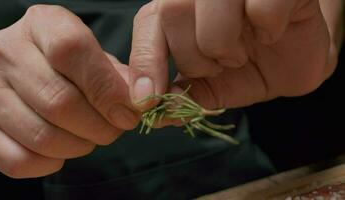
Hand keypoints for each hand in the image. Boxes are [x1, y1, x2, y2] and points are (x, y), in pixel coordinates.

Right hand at [0, 5, 138, 177]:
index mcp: (42, 25)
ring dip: (79, 146)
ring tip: (90, 138)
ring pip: (42, 136)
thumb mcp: (92, 54)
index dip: (107, 89)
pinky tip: (61, 151)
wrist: (20, 66)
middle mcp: (6, 53)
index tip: (128, 112)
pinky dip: (50, 163)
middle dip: (100, 127)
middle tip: (114, 129)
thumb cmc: (66, 62)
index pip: (72, 50)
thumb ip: (115, 75)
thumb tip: (135, 103)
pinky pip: (20, 161)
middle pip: (59, 101)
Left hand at [129, 0, 335, 109]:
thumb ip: (184, 96)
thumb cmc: (248, 69)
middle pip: (173, 12)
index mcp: (180, 10)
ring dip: (226, 46)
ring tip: (241, 54)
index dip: (144, 62)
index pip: (148, 23)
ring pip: (211, 6)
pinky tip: (271, 34)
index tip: (147, 100)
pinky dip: (268, 29)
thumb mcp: (211, 89)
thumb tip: (157, 115)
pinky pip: (261, 6)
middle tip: (219, 67)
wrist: (294, 61)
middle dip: (194, 58)